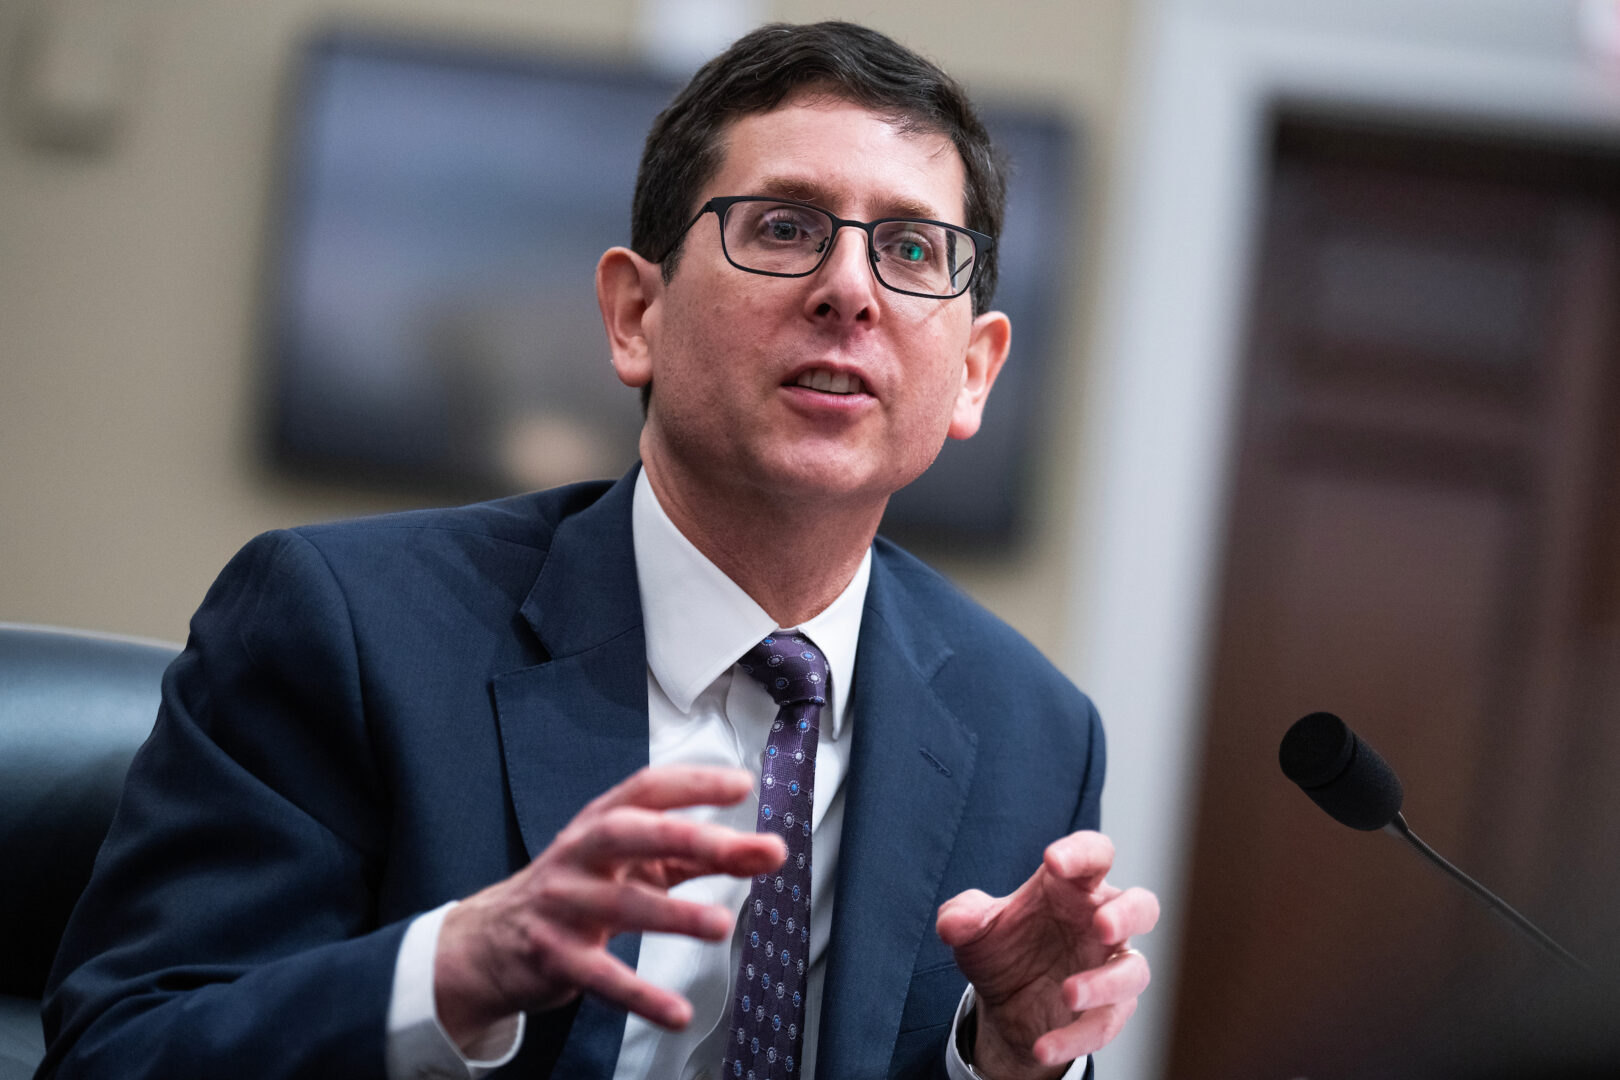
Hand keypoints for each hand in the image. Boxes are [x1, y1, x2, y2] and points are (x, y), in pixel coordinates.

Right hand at [433, 765, 784, 1046]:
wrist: (490, 941)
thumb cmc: (575, 889)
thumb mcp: (631, 862)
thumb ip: (698, 855)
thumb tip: (766, 851)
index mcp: (602, 823)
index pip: (648, 789)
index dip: (694, 783)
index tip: (742, 784)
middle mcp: (580, 855)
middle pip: (630, 833)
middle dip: (686, 837)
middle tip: (737, 849)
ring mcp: (564, 905)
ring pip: (621, 905)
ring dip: (674, 915)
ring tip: (721, 924)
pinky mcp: (556, 957)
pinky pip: (603, 978)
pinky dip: (642, 996)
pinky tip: (677, 1011)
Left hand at [935, 831, 1158, 1078]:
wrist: (1004, 1004)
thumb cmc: (1003, 947)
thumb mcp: (972, 929)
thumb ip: (962, 916)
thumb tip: (953, 923)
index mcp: (1072, 887)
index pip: (1094, 854)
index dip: (1081, 852)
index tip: (1052, 861)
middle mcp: (1100, 921)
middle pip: (1142, 906)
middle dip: (1127, 914)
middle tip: (1102, 925)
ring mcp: (1109, 966)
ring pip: (1133, 970)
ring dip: (1106, 983)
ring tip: (1068, 993)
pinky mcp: (1109, 1010)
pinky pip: (1106, 1023)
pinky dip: (1076, 1037)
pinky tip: (1043, 1046)